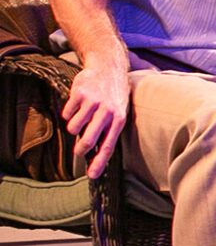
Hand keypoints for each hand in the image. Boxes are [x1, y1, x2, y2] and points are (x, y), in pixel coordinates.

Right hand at [61, 56, 129, 179]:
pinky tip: (77, 104)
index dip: (99, 163)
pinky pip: (66, 113)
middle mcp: (107, 112)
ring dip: (73, 127)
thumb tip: (94, 156)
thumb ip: (107, 132)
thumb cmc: (113, 97)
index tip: (92, 176)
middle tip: (78, 152)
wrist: (107, 69)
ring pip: (73, 127)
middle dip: (80, 150)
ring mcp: (93, 102)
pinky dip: (68, 112)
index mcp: (119, 120)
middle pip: (88, 140)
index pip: (109, 146)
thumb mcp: (117, 113)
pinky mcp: (79, 93)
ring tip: (82, 118)